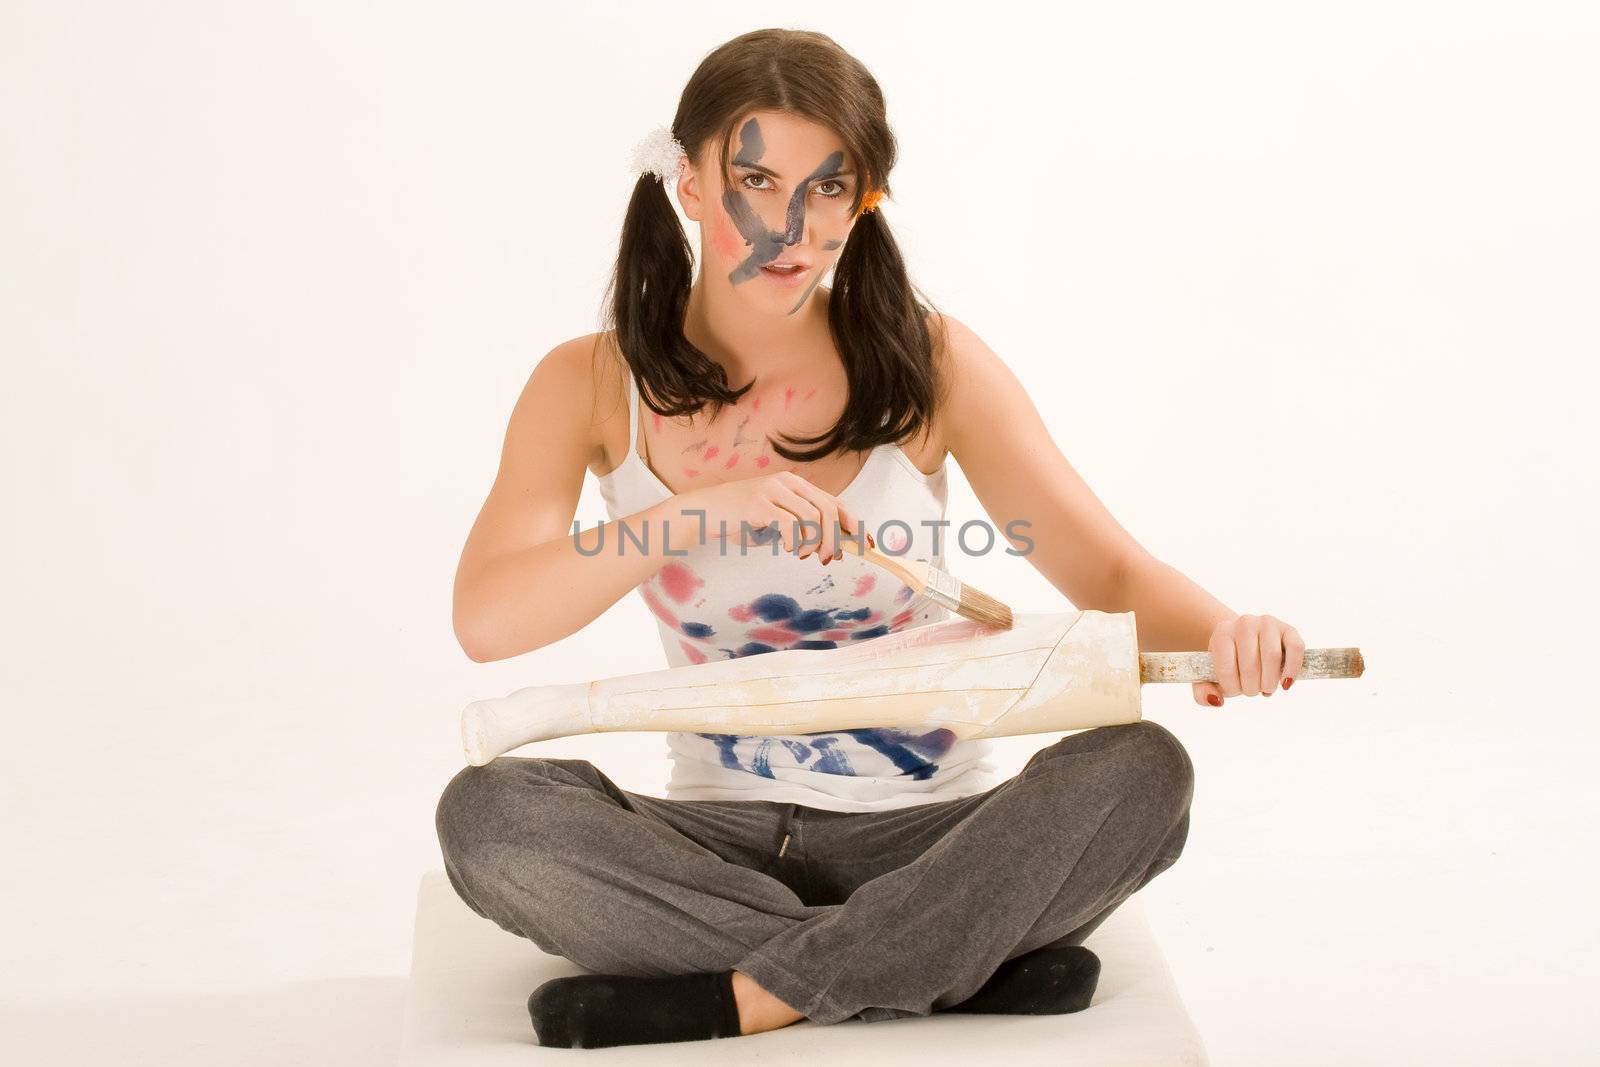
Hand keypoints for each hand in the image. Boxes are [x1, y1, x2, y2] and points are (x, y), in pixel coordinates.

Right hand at [675, 470, 862, 563]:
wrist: (702, 512)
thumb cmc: (739, 519)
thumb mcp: (774, 519)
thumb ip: (799, 526)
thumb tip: (833, 546)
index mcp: (794, 484)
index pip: (834, 502)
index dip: (854, 523)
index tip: (867, 544)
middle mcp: (786, 482)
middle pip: (827, 510)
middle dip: (835, 539)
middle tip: (828, 559)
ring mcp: (771, 491)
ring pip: (813, 517)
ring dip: (816, 543)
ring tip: (805, 556)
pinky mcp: (757, 505)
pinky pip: (790, 525)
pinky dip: (796, 542)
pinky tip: (790, 550)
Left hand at [1193, 613, 1304, 707]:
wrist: (1243, 642)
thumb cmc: (1226, 662)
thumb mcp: (1208, 676)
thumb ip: (1202, 692)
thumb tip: (1217, 701)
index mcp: (1222, 633)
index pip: (1226, 668)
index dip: (1232, 688)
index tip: (1235, 691)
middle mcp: (1244, 623)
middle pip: (1250, 665)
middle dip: (1252, 688)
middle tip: (1252, 692)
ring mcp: (1268, 623)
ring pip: (1272, 656)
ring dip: (1270, 682)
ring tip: (1266, 689)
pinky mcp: (1288, 629)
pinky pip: (1296, 648)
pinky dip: (1292, 670)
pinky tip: (1285, 683)